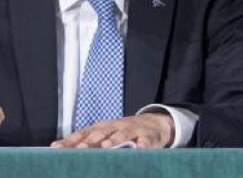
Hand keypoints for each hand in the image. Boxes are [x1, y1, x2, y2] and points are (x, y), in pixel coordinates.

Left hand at [50, 112, 174, 148]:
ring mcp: (134, 130)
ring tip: (106, 146)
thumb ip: (85, 141)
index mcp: (103, 127)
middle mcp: (117, 127)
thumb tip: (56, 149)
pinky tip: (140, 148)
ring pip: (123, 134)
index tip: (56, 148)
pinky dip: (143, 144)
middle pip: (103, 132)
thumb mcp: (105, 134)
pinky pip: (146, 140)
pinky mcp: (149, 136)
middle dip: (91, 140)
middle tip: (80, 148)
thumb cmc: (123, 133)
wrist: (156, 124)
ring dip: (115, 139)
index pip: (84, 132)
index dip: (71, 140)